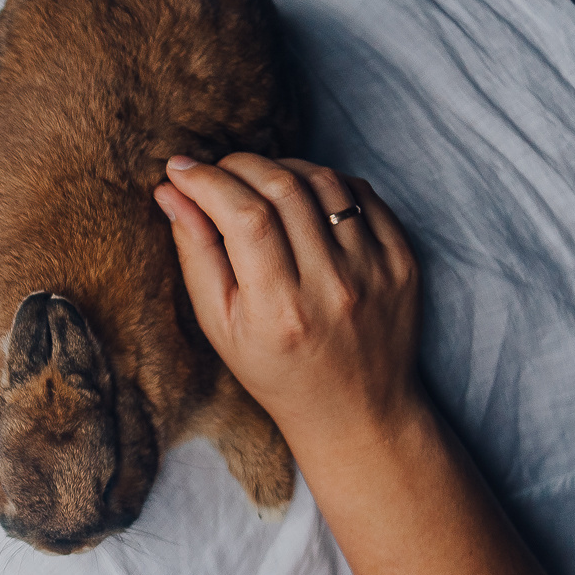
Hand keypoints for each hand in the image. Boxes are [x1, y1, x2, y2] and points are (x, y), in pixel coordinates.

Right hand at [154, 153, 425, 452]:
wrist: (356, 409)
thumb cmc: (275, 371)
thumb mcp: (219, 326)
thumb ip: (196, 255)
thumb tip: (171, 193)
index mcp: (280, 311)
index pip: (244, 217)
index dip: (208, 181)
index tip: (180, 168)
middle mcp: (333, 287)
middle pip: (283, 188)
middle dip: (238, 165)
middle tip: (215, 169)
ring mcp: (375, 270)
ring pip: (324, 181)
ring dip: (281, 167)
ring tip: (256, 180)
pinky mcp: (403, 259)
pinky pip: (362, 194)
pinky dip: (324, 181)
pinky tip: (301, 196)